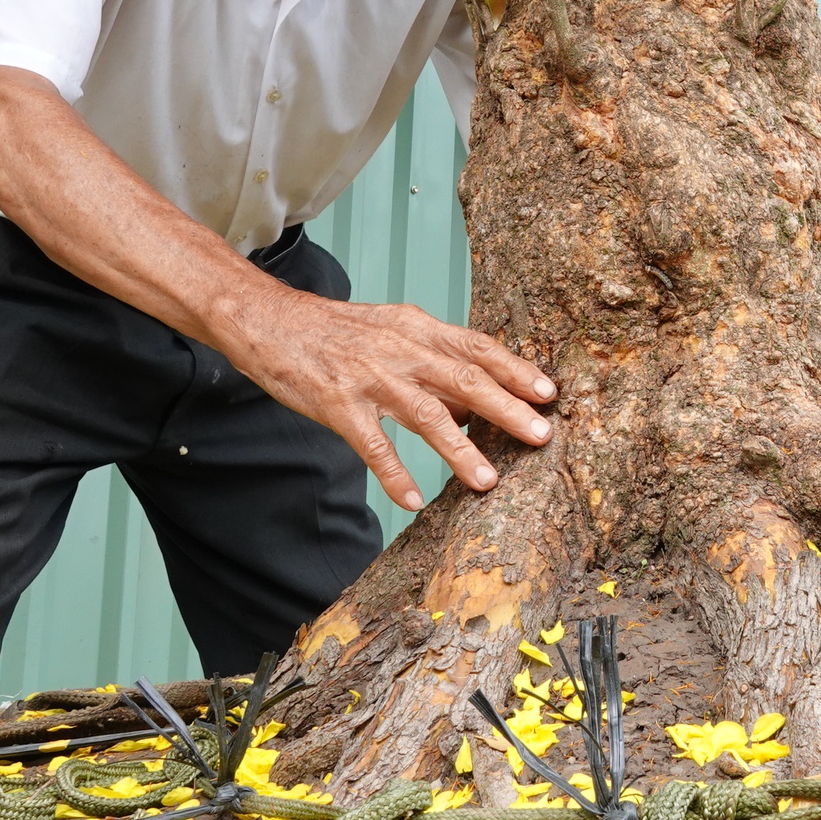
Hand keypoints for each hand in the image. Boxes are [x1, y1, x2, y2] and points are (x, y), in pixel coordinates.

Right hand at [228, 292, 556, 510]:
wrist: (270, 319)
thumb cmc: (337, 330)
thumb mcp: (392, 328)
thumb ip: (434, 357)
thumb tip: (478, 396)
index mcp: (417, 328)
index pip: (477, 347)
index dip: (515, 369)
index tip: (550, 392)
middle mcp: (400, 351)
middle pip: (464, 379)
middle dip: (507, 408)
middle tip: (542, 435)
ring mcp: (369, 378)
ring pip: (424, 415)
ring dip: (459, 449)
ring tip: (488, 481)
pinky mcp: (338, 404)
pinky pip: (372, 445)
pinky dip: (394, 473)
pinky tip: (412, 499)